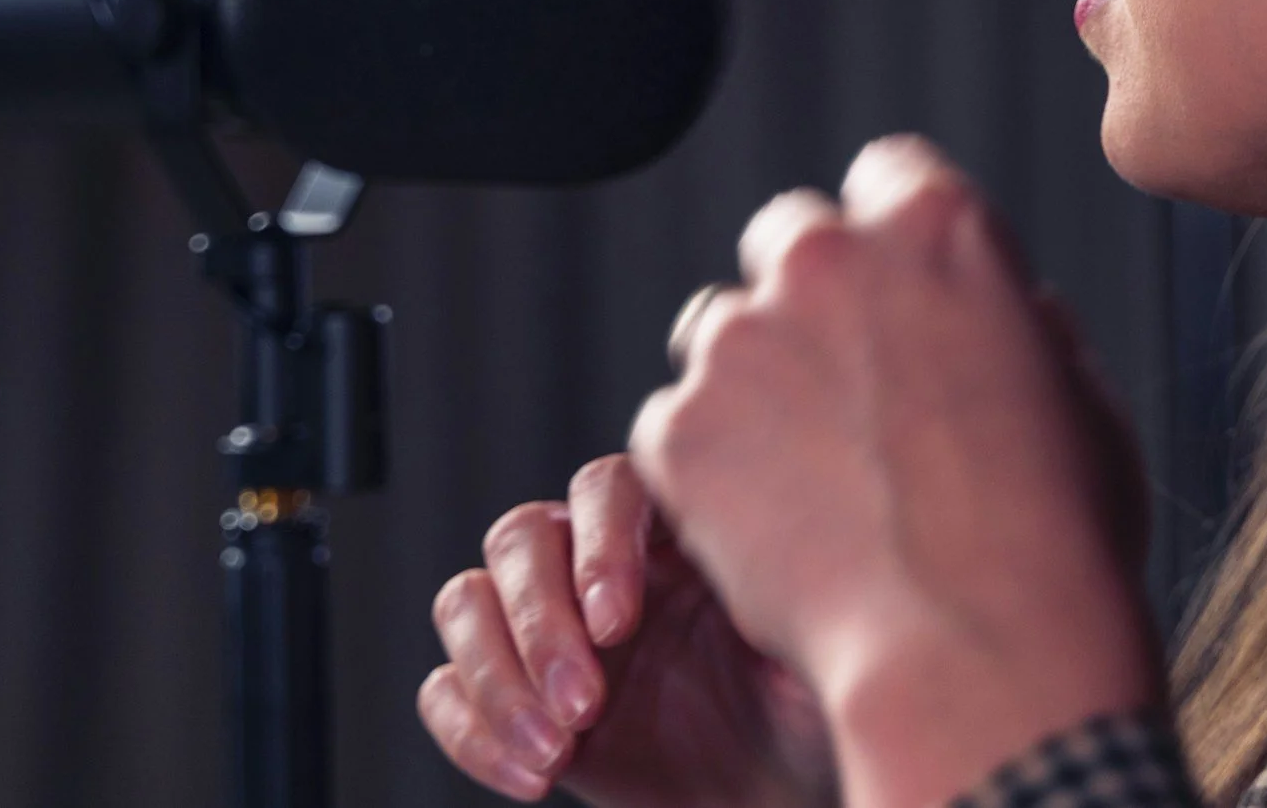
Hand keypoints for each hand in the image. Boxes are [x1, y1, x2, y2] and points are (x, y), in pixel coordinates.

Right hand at [418, 454, 833, 807]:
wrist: (784, 796)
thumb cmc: (817, 712)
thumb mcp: (821, 647)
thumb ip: (788, 596)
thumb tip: (773, 561)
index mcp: (674, 529)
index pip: (606, 489)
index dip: (599, 546)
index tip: (619, 625)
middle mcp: (600, 563)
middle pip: (522, 538)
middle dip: (539, 622)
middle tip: (582, 704)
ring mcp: (550, 628)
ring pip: (469, 600)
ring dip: (495, 676)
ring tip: (554, 750)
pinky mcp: (516, 698)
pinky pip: (445, 687)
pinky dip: (470, 730)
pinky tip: (529, 777)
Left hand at [629, 136, 1161, 807]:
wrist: (978, 659)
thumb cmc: (1057, 542)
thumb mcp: (1083, 397)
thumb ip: (1021, 324)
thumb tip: (1003, 306)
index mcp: (937, 223)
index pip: (886, 174)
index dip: (891, 241)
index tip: (896, 299)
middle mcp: (826, 256)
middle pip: (788, 239)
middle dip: (808, 300)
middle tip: (844, 395)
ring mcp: (742, 339)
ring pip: (719, 333)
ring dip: (752, 385)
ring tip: (814, 485)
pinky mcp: (681, 429)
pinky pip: (676, 428)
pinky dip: (709, 475)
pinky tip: (777, 536)